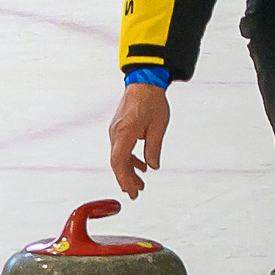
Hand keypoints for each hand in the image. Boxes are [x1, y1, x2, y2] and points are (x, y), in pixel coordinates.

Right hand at [109, 82, 169, 198]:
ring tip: (140, 183)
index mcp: (124, 133)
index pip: (119, 162)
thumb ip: (154, 148)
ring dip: (129, 170)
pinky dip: (130, 159)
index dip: (124, 179)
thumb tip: (152, 166)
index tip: (131, 191)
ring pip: (119, 156)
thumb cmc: (152, 100)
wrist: (144, 81)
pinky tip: (141, 165)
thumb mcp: (158, 126)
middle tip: (135, 194)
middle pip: (117, 162)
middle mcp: (116, 132)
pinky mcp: (119, 127)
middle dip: (126, 179)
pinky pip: (121, 148)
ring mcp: (116, 130)